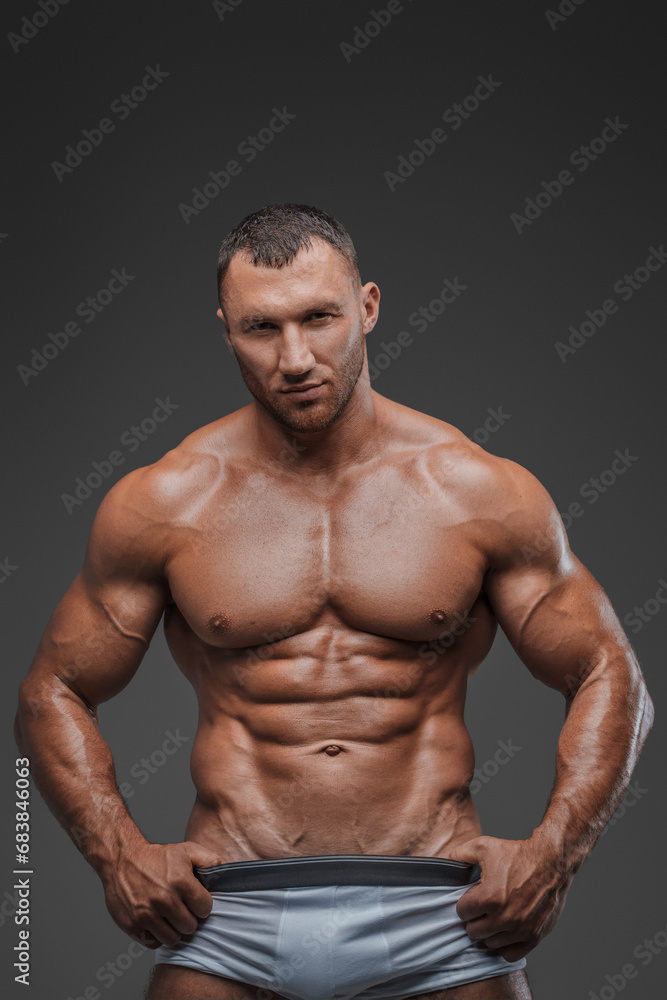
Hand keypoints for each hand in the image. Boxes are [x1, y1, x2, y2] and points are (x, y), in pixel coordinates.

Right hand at [100, 840, 222, 947]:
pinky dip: (156, 936)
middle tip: (182, 908)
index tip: (196, 900)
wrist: (122, 859)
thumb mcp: (186, 850)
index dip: (202, 905)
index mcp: (180, 881)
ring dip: (174, 929)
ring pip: (173, 939)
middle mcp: (163, 900)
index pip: (205, 909)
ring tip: (170, 916)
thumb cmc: (157, 857)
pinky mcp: (132, 925)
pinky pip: (153, 943)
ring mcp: (146, 914)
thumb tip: (223, 872)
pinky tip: (157, 921)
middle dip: (189, 918)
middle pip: (190, 927)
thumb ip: (208, 860)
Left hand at [448, 835, 573, 961]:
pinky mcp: (533, 936)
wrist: (551, 862)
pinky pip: (509, 954)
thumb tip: (447, 859)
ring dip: (489, 931)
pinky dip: (504, 945)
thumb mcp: (484, 846)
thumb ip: (460, 853)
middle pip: (474, 931)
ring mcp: (520, 929)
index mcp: (489, 898)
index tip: (472, 898)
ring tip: (494, 916)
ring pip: (490, 943)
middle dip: (475, 919)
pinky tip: (504, 930)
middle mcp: (504, 918)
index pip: (462, 913)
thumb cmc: (517, 854)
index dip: (464, 903)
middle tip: (481, 908)